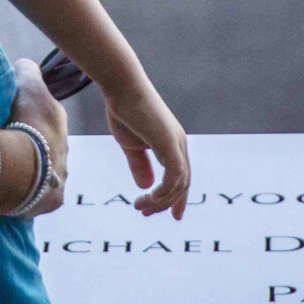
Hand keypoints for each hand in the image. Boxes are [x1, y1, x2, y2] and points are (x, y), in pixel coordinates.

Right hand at [7, 57, 69, 216]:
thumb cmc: (21, 123)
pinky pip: (39, 196)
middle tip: (5, 145)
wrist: (18, 169)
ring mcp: (61, 177)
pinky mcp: (53, 201)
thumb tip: (25, 66)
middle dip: (30, 144)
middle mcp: (65, 149)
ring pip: (45, 171)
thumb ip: (26, 71)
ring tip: (5, 170)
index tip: (10, 118)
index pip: (43, 115)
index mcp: (58, 121)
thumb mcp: (24, 85)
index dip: (26, 115)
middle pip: (46, 144)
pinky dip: (27, 193)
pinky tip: (11, 191)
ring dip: (29, 170)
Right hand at [104, 82, 189, 219]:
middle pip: (182, 185)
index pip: (181, 178)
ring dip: (159, 201)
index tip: (172, 216)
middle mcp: (180, 145)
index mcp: (173, 145)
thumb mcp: (131, 145)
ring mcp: (177, 144)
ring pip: (178, 185)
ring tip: (139, 206)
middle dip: (165, 204)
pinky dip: (164, 191)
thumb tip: (146, 186)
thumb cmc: (124, 111)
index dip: (177, 198)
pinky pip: (175, 177)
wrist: (121, 87)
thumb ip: (139, 164)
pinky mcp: (170, 144)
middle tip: (142, 212)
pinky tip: (148, 196)